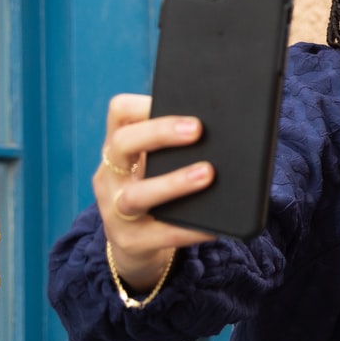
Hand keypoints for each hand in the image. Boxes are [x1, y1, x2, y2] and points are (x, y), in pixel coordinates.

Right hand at [95, 94, 217, 287]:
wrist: (135, 244)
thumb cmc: (156, 189)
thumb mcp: (157, 164)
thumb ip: (180, 146)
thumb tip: (229, 127)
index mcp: (119, 149)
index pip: (119, 113)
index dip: (142, 103)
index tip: (171, 96)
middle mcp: (110, 176)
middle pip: (122, 144)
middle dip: (160, 133)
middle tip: (198, 129)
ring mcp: (115, 211)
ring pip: (136, 195)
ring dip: (173, 183)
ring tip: (208, 174)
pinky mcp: (131, 242)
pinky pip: (161, 235)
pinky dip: (190, 229)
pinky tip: (215, 224)